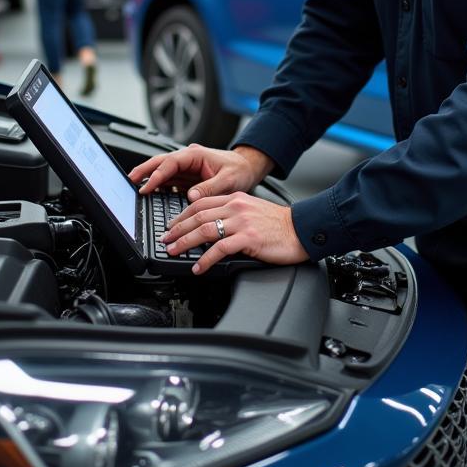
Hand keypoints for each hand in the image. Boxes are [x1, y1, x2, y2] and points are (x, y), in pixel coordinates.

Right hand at [128, 144, 270, 201]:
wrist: (247, 168)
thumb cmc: (240, 170)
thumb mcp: (228, 180)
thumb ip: (209, 188)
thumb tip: (191, 196)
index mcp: (196, 154)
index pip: (171, 162)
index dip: (157, 174)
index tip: (147, 186)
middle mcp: (189, 159)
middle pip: (161, 162)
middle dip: (145, 170)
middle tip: (130, 180)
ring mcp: (187, 168)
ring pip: (163, 171)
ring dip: (149, 178)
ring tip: (135, 187)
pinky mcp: (188, 177)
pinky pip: (169, 180)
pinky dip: (159, 185)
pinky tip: (151, 193)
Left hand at [162, 192, 307, 273]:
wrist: (301, 230)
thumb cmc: (278, 224)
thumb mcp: (252, 210)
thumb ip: (232, 214)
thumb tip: (211, 225)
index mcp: (235, 198)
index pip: (200, 203)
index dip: (182, 215)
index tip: (171, 225)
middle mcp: (236, 207)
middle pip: (197, 215)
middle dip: (177, 229)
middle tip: (165, 240)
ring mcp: (242, 222)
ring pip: (204, 230)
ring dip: (185, 242)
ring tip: (174, 251)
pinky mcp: (248, 238)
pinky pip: (220, 249)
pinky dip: (205, 259)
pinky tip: (198, 267)